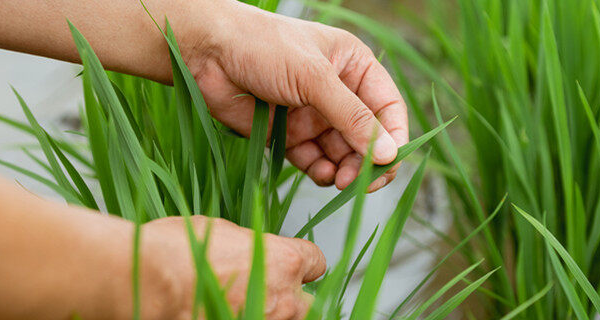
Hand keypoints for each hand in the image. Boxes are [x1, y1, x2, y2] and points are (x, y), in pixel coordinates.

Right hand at [142, 216, 325, 318]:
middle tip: (267, 290)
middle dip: (291, 295)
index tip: (292, 264)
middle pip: (308, 302)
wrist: (152, 283)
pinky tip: (229, 313)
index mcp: (284, 261)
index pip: (316, 262)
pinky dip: (249, 319)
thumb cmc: (179, 252)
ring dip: (273, 313)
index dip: (302, 262)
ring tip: (248, 305)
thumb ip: (251, 244)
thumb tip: (252, 248)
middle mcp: (283, 297)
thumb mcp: (222, 231)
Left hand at [180, 1, 408, 191]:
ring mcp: (313, 115)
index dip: (394, 137)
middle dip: (368, 161)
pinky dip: (322, 173)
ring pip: (343, 154)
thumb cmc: (262, 48)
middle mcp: (337, 92)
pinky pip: (315, 162)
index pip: (388, 108)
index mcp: (353, 66)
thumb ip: (352, 117)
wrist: (206, 54)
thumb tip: (388, 154)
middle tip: (362, 183)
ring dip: (346, 170)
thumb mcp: (313, 77)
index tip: (389, 162)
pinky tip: (322, 176)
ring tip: (340, 181)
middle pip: (368, 137)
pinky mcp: (289, 136)